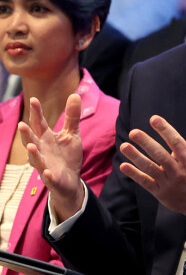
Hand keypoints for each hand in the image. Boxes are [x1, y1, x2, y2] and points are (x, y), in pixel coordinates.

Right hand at [19, 95, 84, 221]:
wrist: (70, 180)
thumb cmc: (67, 155)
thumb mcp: (72, 134)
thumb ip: (72, 116)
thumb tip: (74, 94)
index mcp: (46, 138)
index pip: (39, 124)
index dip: (37, 112)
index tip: (33, 99)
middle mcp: (42, 151)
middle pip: (32, 140)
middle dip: (27, 134)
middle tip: (22, 124)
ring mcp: (45, 165)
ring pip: (36, 159)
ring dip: (33, 153)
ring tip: (31, 146)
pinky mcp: (52, 179)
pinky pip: (48, 177)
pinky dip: (47, 174)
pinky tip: (46, 172)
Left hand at [119, 112, 185, 225]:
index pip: (175, 141)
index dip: (164, 130)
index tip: (154, 119)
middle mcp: (178, 170)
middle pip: (160, 154)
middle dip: (146, 142)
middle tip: (134, 132)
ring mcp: (168, 182)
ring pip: (150, 168)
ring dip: (136, 157)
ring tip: (124, 146)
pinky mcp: (161, 193)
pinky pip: (146, 182)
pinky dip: (134, 174)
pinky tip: (124, 165)